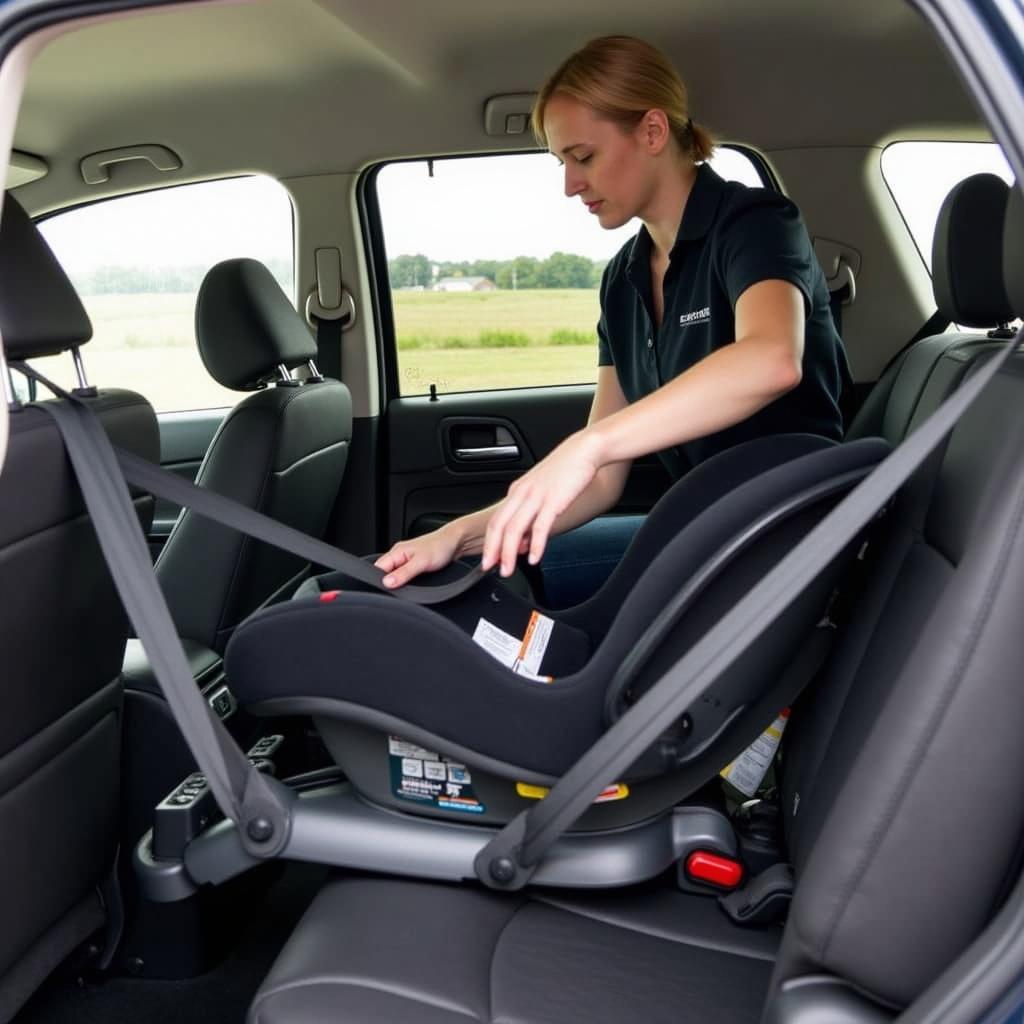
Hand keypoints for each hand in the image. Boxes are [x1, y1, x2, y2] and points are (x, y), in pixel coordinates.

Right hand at [374, 524, 460, 588]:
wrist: (455, 542)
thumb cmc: (440, 547)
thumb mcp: (421, 562)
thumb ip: (403, 573)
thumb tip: (387, 583)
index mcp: (396, 552)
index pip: (377, 568)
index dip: (379, 581)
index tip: (386, 590)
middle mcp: (399, 555)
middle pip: (384, 573)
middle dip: (388, 583)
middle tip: (399, 590)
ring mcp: (406, 560)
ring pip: (394, 574)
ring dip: (398, 582)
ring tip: (408, 585)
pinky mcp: (414, 565)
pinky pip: (404, 575)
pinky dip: (406, 581)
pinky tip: (413, 583)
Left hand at [482, 430, 602, 576]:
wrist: (584, 450)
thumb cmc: (565, 469)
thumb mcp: (542, 490)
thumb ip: (532, 514)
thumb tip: (526, 540)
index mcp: (518, 491)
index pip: (496, 520)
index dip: (489, 543)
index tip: (489, 559)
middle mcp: (522, 493)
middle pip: (499, 526)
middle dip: (493, 551)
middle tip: (490, 568)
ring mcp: (536, 497)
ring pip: (515, 529)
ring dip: (509, 553)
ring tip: (508, 570)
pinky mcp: (553, 500)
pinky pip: (540, 527)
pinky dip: (536, 545)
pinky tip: (534, 558)